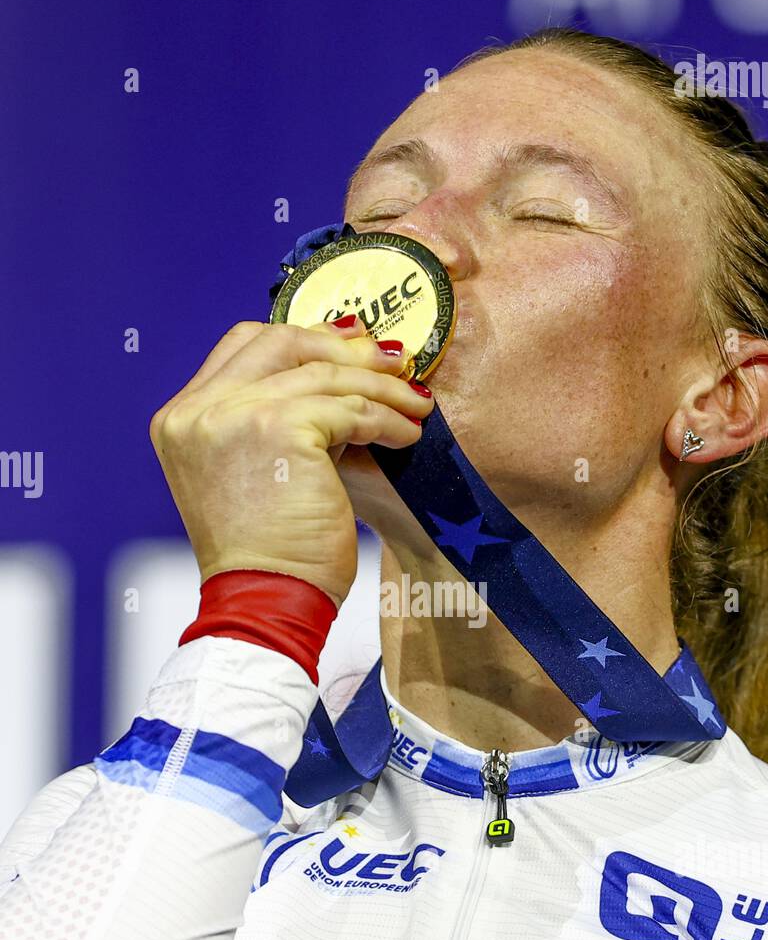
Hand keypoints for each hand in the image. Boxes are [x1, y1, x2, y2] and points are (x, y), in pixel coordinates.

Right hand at [149, 317, 432, 606]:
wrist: (263, 601)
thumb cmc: (266, 554)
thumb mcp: (250, 474)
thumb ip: (271, 421)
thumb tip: (334, 378)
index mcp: (181, 418)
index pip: (243, 347)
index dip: (302, 338)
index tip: (349, 346)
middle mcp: (198, 410)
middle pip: (281, 343)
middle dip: (345, 350)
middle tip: (393, 363)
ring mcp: (234, 415)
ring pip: (325, 375)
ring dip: (381, 388)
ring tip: (415, 406)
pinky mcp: (278, 428)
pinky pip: (349, 409)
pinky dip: (386, 420)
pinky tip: (405, 436)